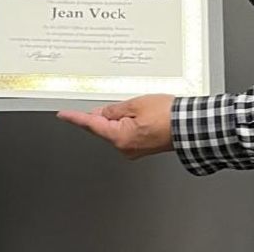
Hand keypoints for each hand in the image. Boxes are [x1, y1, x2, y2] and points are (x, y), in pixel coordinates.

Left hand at [56, 94, 173, 158]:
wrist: (189, 126)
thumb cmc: (168, 116)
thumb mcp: (135, 104)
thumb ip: (114, 108)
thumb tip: (102, 112)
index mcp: (120, 137)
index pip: (91, 125)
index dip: (76, 118)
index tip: (64, 115)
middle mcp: (125, 147)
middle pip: (105, 127)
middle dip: (108, 114)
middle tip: (125, 103)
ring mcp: (134, 149)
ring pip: (118, 129)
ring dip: (122, 117)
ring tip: (143, 108)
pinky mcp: (142, 148)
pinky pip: (128, 133)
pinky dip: (130, 123)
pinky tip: (143, 115)